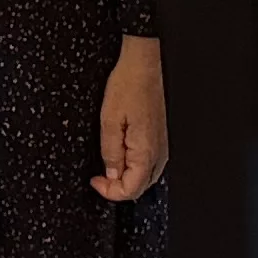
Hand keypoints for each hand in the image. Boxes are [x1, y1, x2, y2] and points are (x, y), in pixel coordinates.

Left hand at [95, 36, 167, 198]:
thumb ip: (110, 152)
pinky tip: (122, 158)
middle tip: (100, 177)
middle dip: (118, 189)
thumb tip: (111, 173)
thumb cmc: (128, 85)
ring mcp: (161, 145)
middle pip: (141, 188)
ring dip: (127, 180)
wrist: (142, 65)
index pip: (131, 190)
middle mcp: (158, 151)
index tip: (96, 181)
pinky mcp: (159, 138)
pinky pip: (150, 164)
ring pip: (147, 178)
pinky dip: (135, 169)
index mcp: (146, 151)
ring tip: (109, 168)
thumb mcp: (108, 121)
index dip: (110, 192)